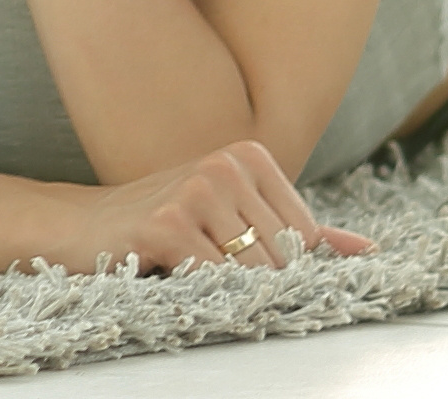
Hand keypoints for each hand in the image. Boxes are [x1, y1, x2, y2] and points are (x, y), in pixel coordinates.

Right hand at [72, 141, 372, 272]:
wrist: (82, 224)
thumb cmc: (164, 221)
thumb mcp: (233, 212)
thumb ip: (299, 231)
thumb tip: (365, 250)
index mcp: (248, 155)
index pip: (304, 233)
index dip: (283, 264)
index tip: (247, 266)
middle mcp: (225, 165)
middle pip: (281, 255)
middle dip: (256, 280)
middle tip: (214, 273)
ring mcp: (195, 192)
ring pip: (252, 271)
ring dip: (229, 289)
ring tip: (195, 272)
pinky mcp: (166, 226)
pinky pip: (214, 279)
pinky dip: (203, 293)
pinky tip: (175, 277)